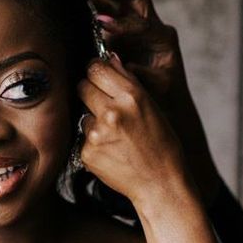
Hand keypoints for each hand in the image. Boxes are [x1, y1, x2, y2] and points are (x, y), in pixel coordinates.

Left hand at [77, 54, 196, 211]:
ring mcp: (97, 134)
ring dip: (92, 119)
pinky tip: (110, 150)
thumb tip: (108, 59)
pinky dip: (92, 142)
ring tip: (113, 134)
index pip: (96, 67)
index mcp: (132, 96)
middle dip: (90, 92)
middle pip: (82, 86)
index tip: (99, 77)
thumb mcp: (152, 106)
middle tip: (103, 105)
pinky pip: (82, 137)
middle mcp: (112, 112)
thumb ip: (128, 83)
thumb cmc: (161, 145)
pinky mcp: (87, 153)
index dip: (96, 71)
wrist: (160, 184)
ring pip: (81, 113)